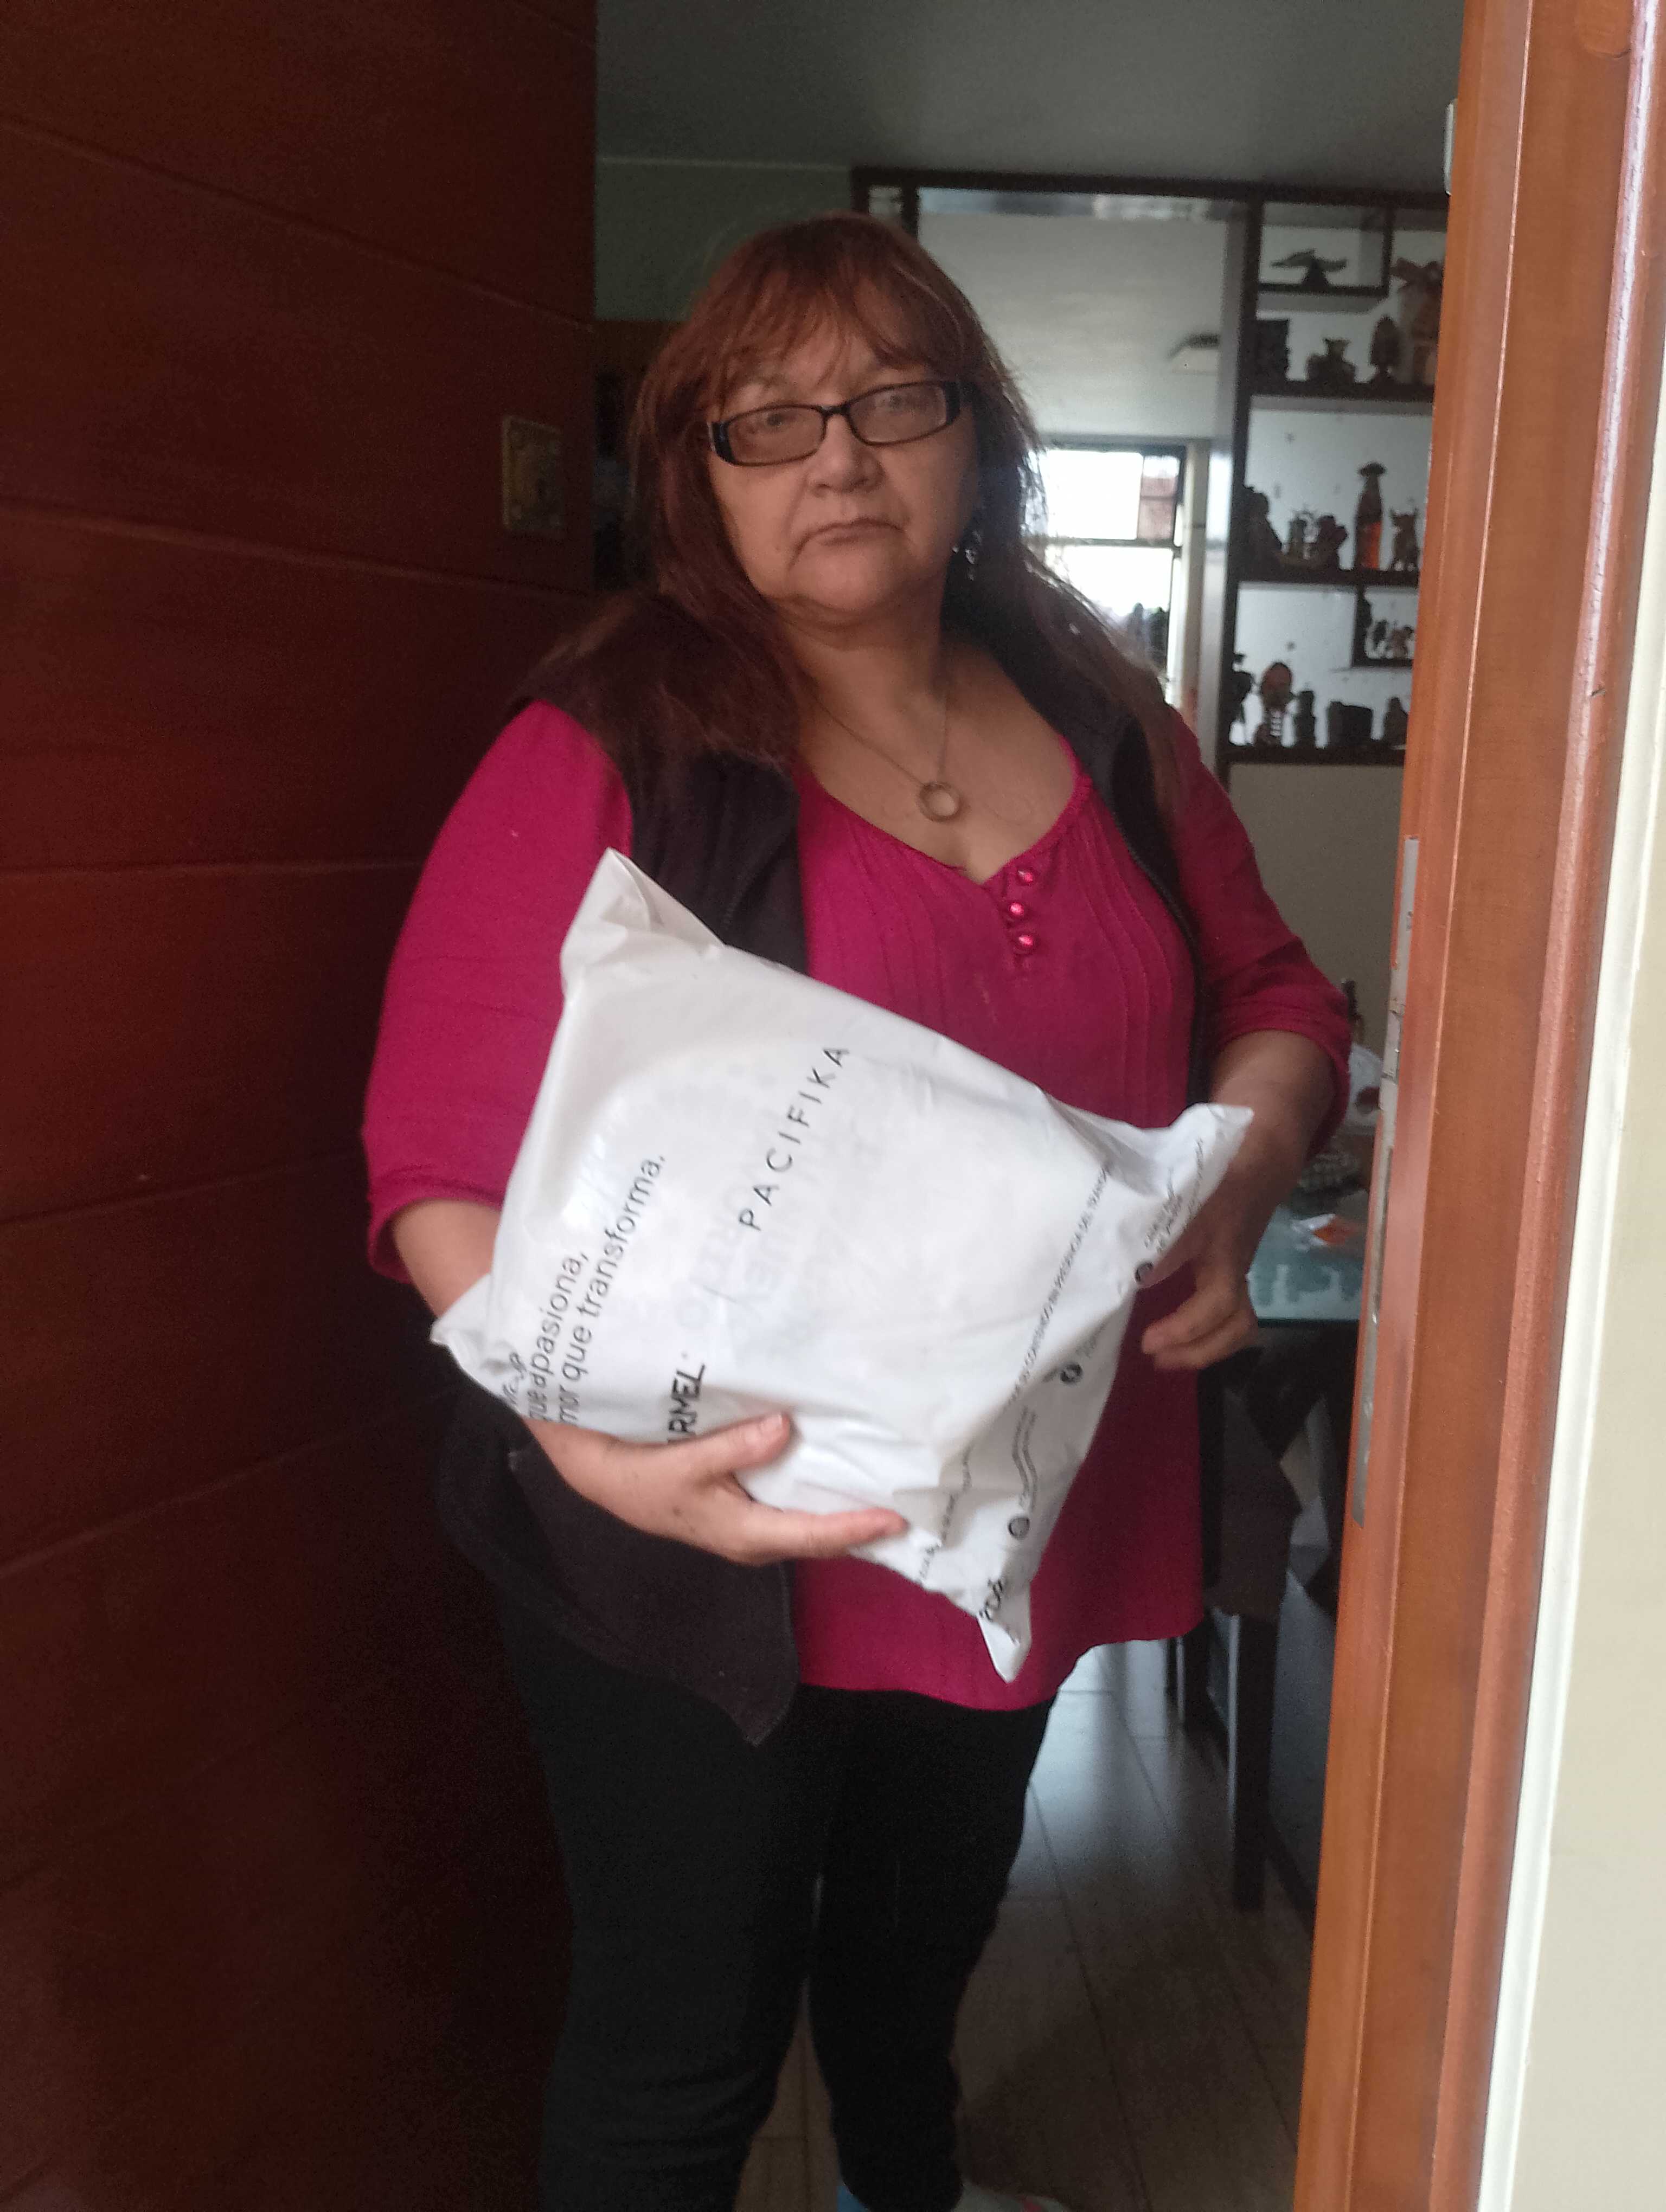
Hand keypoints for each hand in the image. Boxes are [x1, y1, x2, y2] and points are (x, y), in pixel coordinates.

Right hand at [526, 1411, 909, 1566]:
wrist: (603, 1478)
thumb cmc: (641, 1475)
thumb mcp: (686, 1460)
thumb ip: (736, 1446)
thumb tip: (785, 1427)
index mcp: (746, 1533)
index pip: (815, 1535)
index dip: (858, 1527)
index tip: (898, 1517)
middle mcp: (755, 1539)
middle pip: (820, 1538)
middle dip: (862, 1525)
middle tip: (911, 1502)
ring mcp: (748, 1528)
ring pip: (807, 1525)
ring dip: (842, 1512)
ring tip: (884, 1486)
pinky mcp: (741, 1511)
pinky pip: (792, 1510)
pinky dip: (818, 1498)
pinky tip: (835, 1474)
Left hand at [1138, 1140, 1290, 1373]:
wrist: (1261, 1156)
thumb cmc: (1219, 1169)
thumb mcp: (1184, 1191)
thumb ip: (1159, 1227)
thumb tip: (1135, 1277)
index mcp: (1223, 1250)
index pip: (1216, 1303)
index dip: (1186, 1329)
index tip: (1148, 1341)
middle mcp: (1233, 1267)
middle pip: (1237, 1324)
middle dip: (1200, 1350)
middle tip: (1157, 1358)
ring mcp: (1236, 1269)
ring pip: (1238, 1321)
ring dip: (1206, 1346)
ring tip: (1168, 1354)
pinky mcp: (1231, 1268)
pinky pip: (1227, 1310)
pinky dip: (1205, 1329)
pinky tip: (1176, 1331)